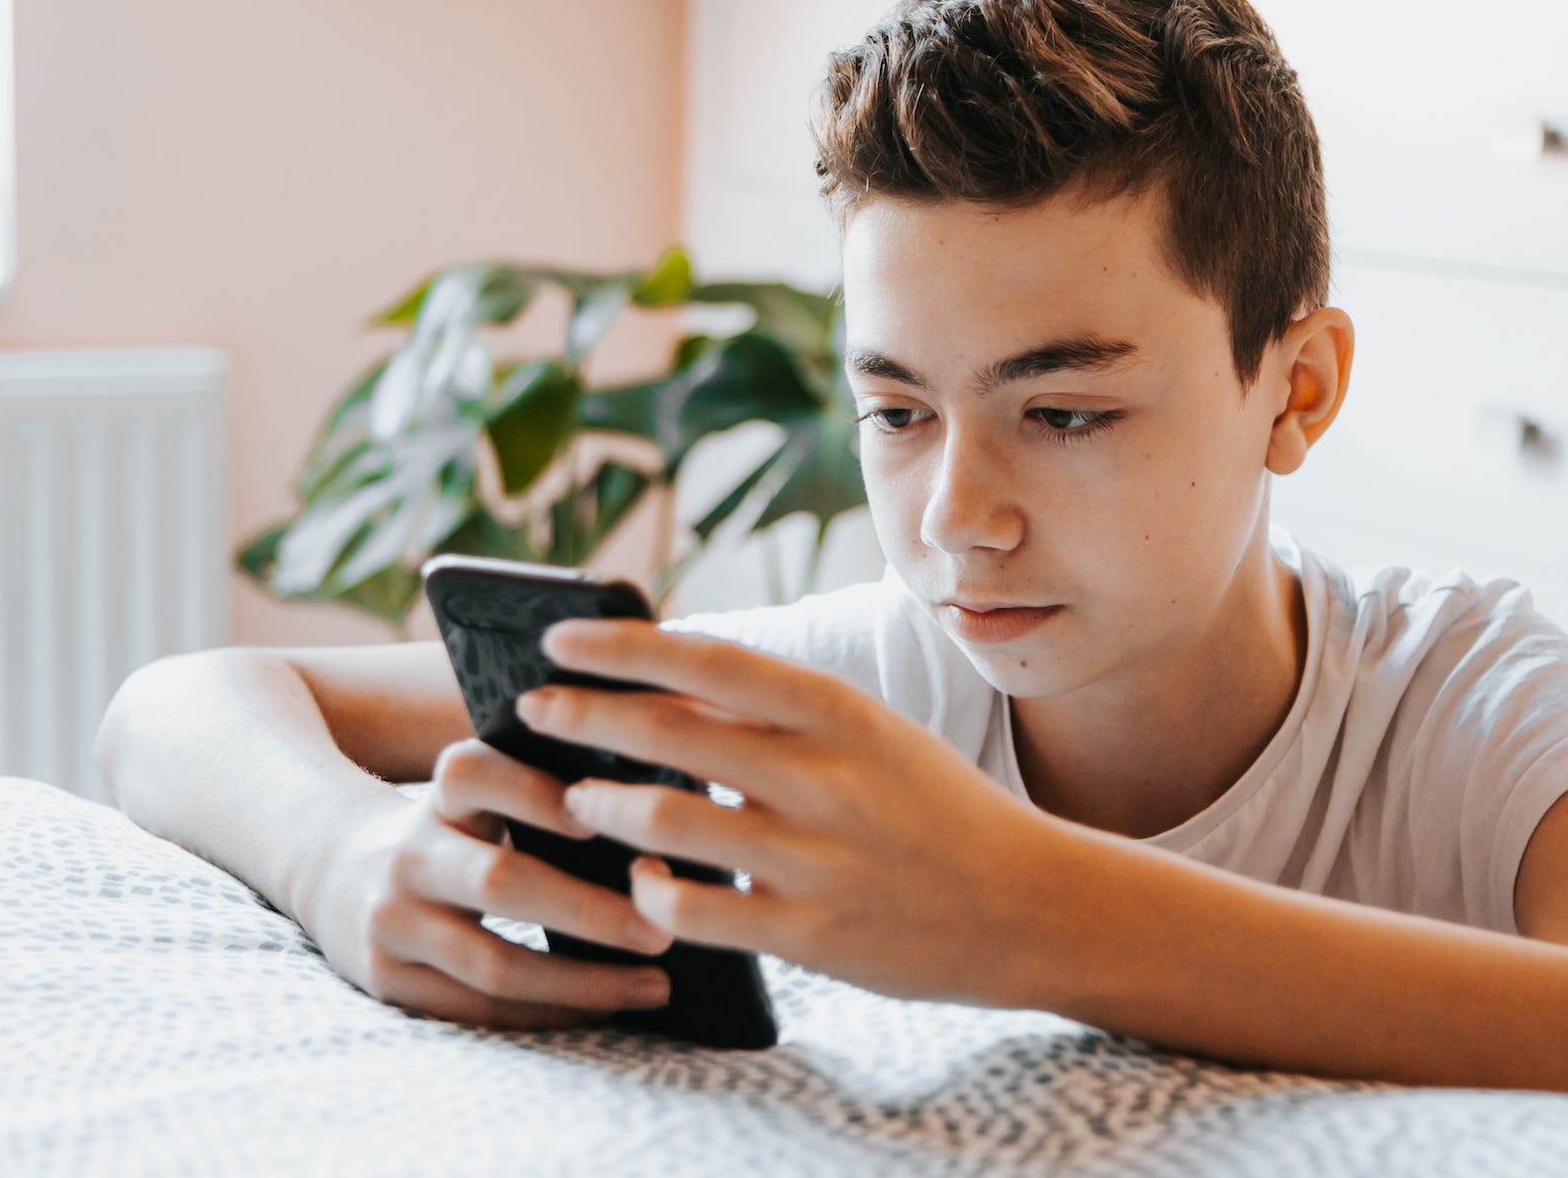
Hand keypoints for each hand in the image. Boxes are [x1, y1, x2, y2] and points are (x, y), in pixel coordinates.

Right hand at [297, 740, 678, 1028]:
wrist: (335, 874)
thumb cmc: (453, 830)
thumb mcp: (476, 794)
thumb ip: (545, 781)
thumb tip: (670, 769)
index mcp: (439, 797)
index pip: (471, 773)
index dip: (531, 791)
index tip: (596, 815)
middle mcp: (409, 855)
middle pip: (500, 881)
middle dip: (589, 910)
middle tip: (662, 927)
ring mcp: (393, 923)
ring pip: (494, 963)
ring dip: (583, 980)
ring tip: (656, 982)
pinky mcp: (390, 981)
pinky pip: (480, 1009)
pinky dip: (548, 1012)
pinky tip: (606, 1009)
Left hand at [515, 619, 1072, 1006]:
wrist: (1032, 903)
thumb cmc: (935, 808)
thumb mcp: (872, 736)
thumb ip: (781, 715)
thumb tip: (670, 681)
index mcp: (840, 712)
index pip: (707, 659)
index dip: (620, 645)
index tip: (559, 635)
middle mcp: (825, 777)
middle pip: (667, 733)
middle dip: (584, 718)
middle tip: (534, 712)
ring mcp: (816, 858)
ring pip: (667, 821)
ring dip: (605, 808)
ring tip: (579, 801)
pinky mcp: (810, 933)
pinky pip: (694, 911)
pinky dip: (649, 892)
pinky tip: (639, 881)